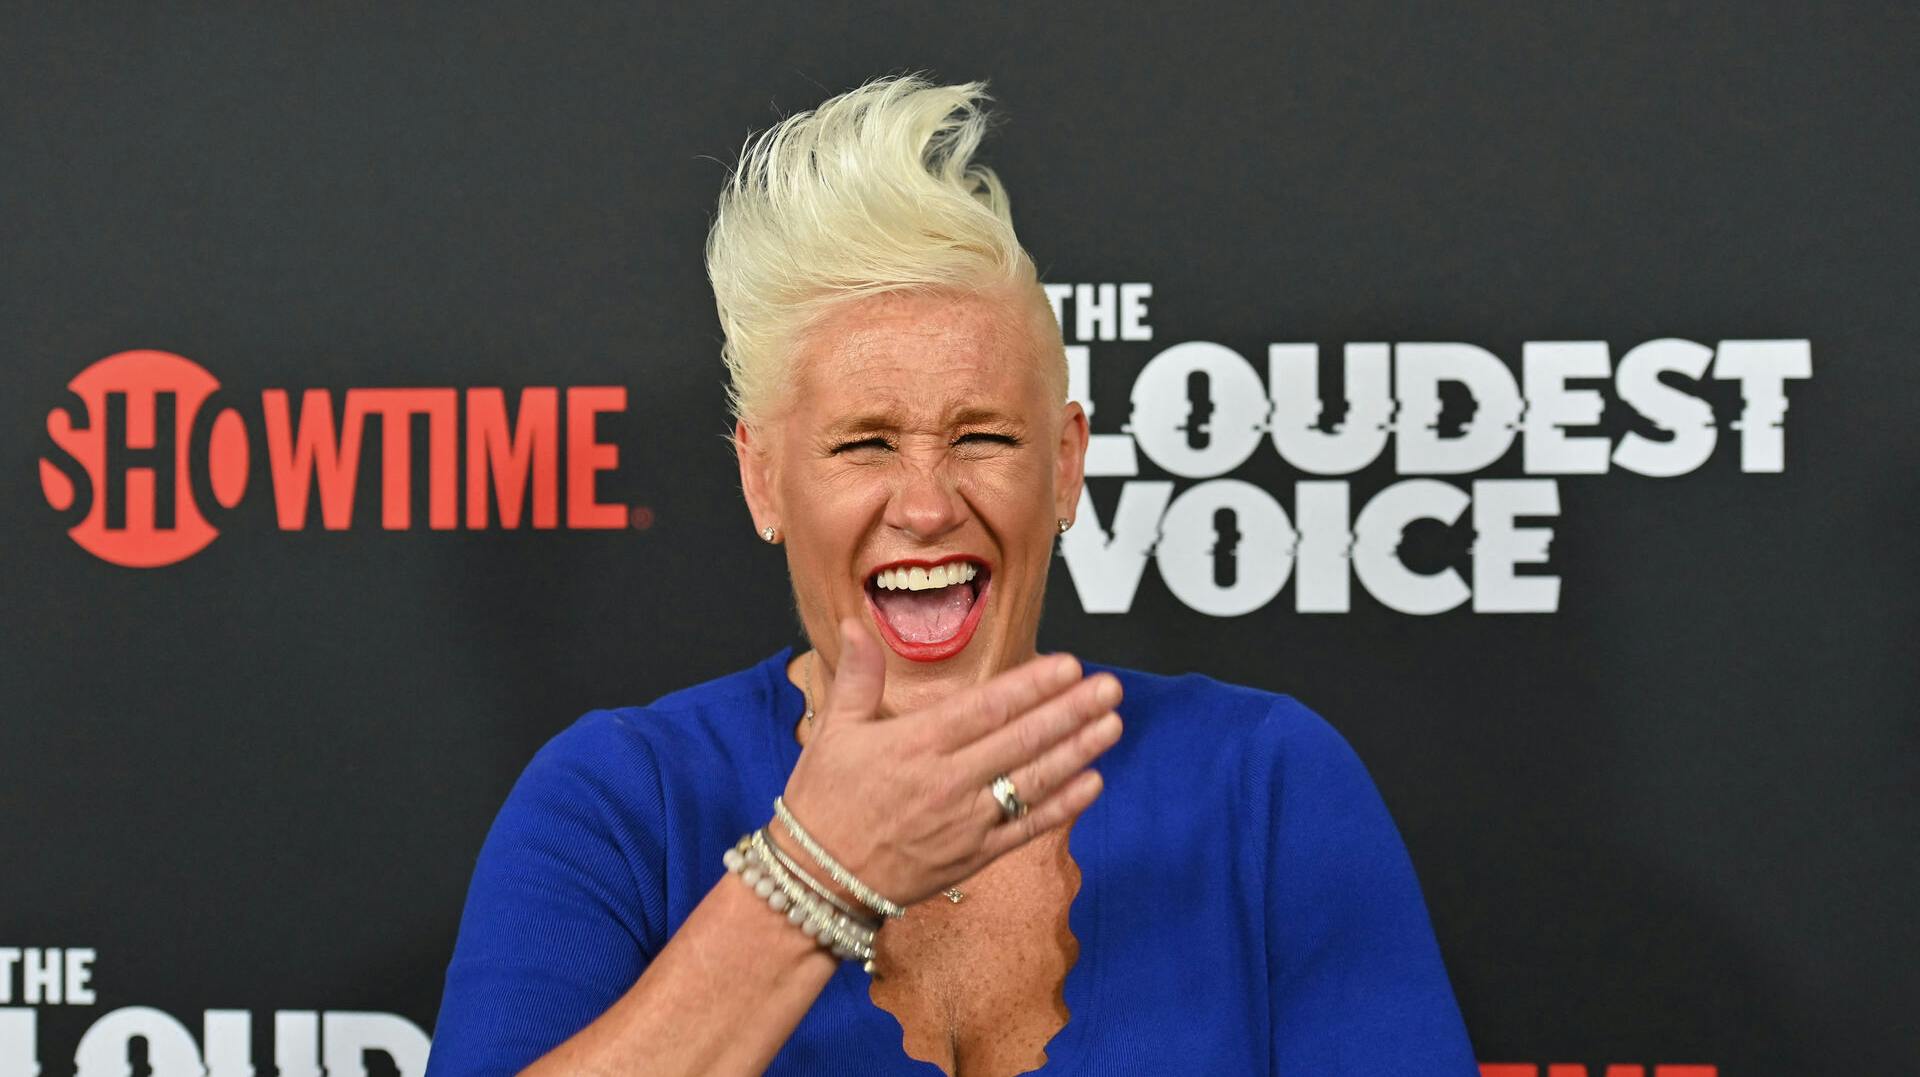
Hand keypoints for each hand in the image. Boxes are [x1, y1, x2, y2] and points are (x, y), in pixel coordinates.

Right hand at [778, 617, 1122, 908]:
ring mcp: (965, 822)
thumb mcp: (833, 730)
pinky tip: (1092, 783)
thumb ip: (857, 675)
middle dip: (1071, 711)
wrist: (816, 881)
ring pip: (1033, 780)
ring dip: (1078, 751)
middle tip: (1109, 687)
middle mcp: (948, 780)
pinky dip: (1062, 806)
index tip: (1069, 665)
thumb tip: (854, 623)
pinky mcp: (973, 857)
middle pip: (1022, 739)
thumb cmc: (823, 801)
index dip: (1033, 684)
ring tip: (1112, 724)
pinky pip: (1026, 828)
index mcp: (916, 743)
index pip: (988, 706)